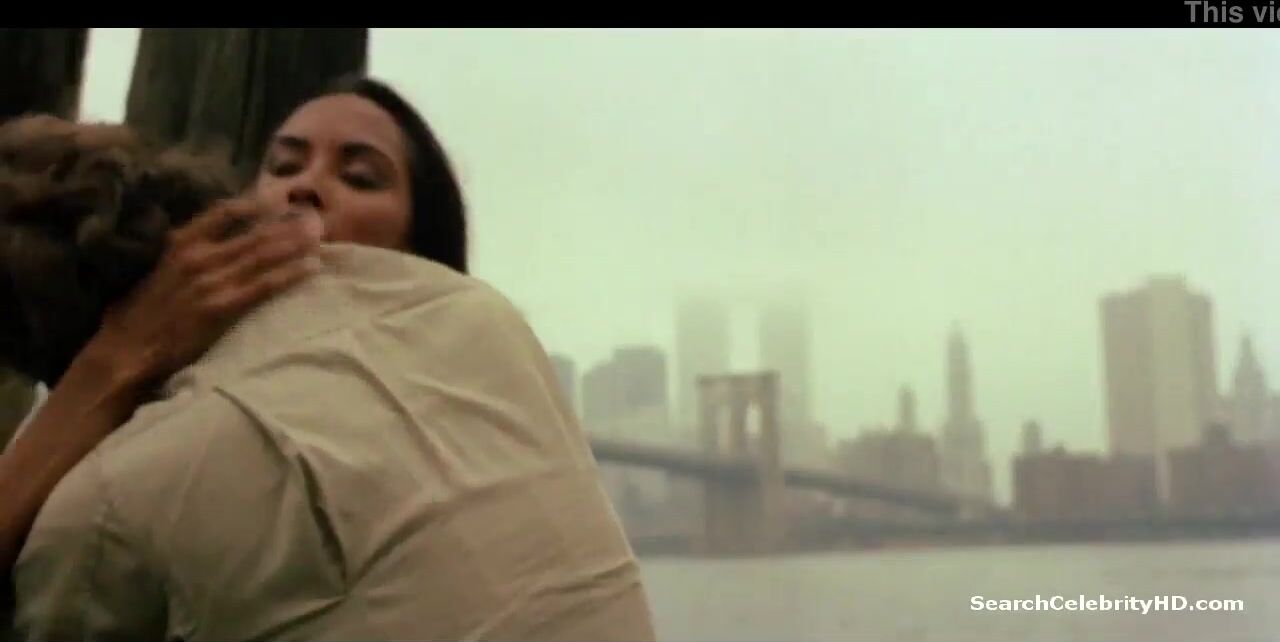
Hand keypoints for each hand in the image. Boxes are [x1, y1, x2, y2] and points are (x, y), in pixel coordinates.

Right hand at [85, 196, 324, 390]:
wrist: (127, 348)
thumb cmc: (139, 313)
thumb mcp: (156, 269)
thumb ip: (182, 252)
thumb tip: (208, 241)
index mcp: (180, 243)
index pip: (222, 212)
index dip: (254, 204)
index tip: (277, 199)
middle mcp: (199, 257)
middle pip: (253, 233)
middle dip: (287, 224)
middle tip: (314, 217)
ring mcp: (212, 282)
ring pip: (264, 256)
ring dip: (295, 244)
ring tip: (320, 235)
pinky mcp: (223, 306)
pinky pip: (265, 286)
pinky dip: (291, 274)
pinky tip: (312, 267)